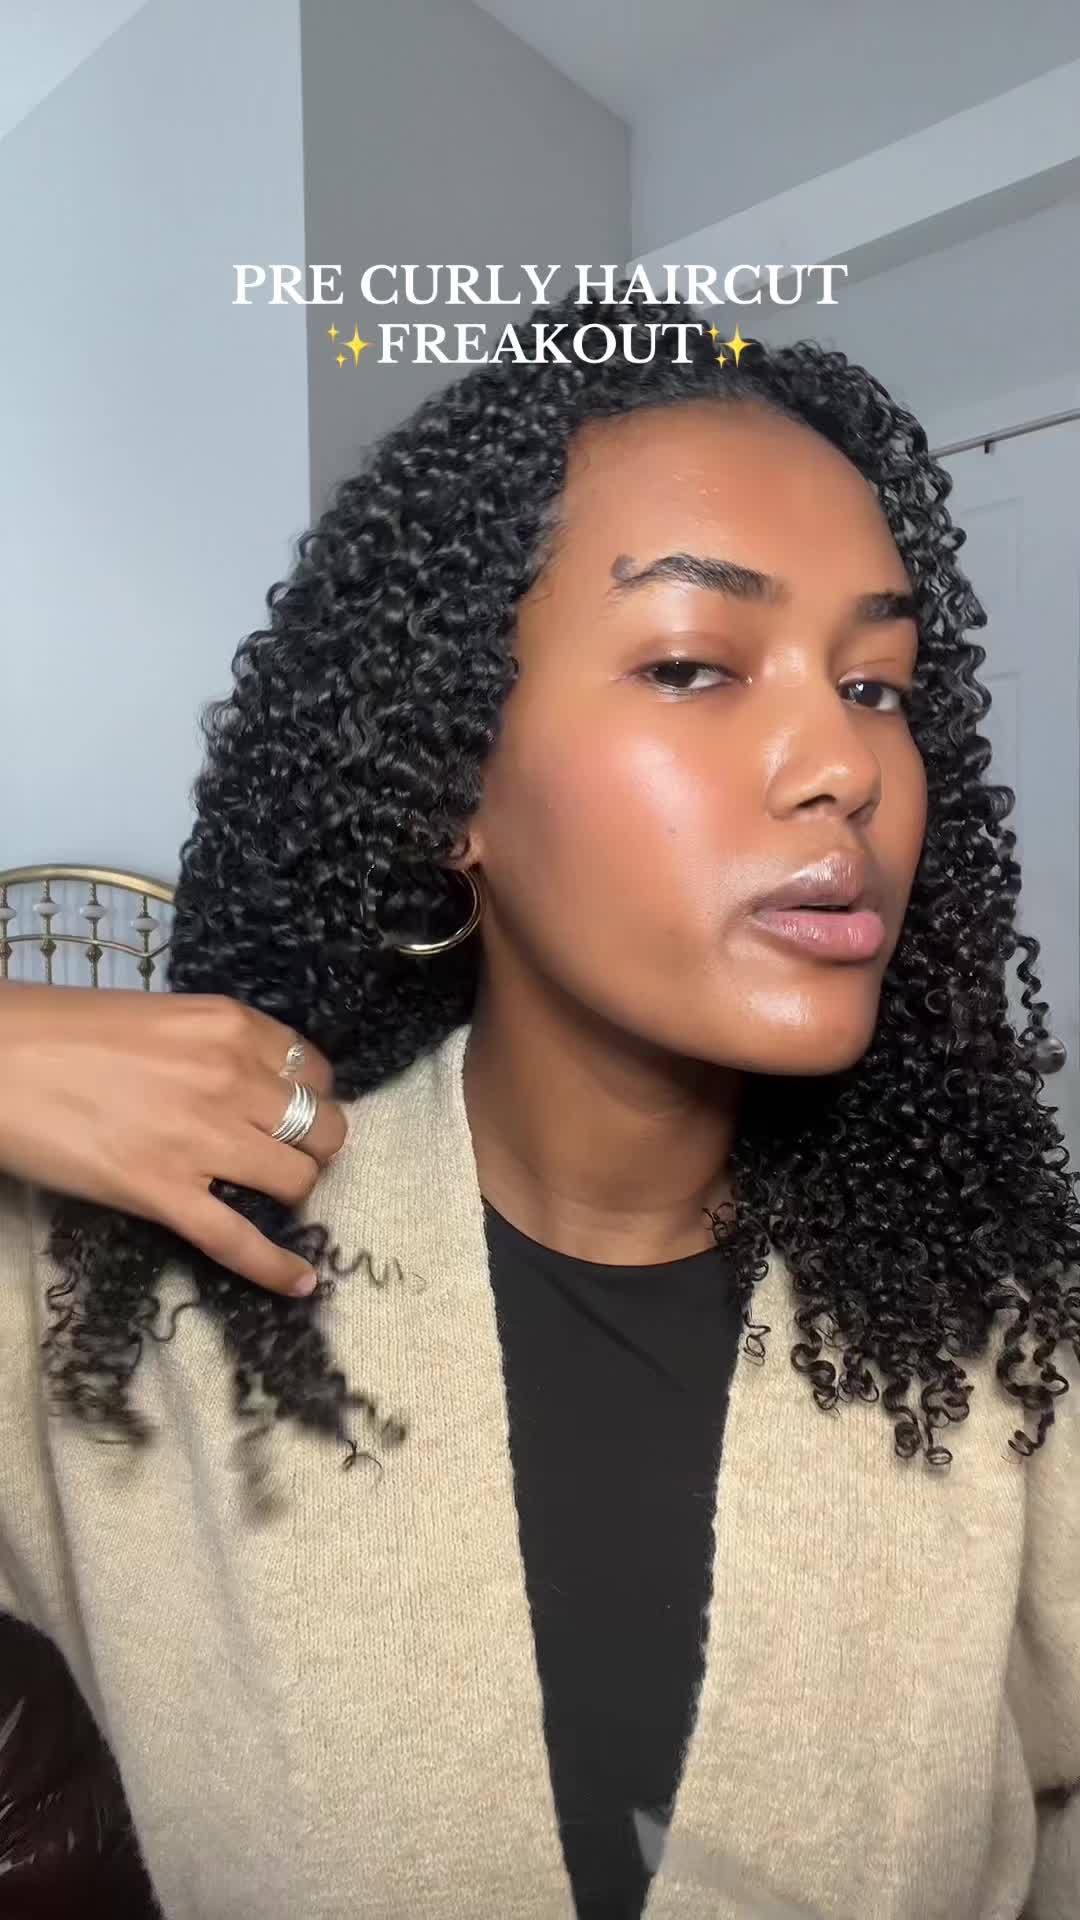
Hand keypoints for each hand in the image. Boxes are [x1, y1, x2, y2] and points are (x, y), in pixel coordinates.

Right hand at [0, 983, 345, 1295]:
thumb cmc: (60, 1032)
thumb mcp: (160, 1017)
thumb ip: (212, 1047)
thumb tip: (246, 1084)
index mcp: (229, 1025)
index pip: (314, 1070)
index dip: (314, 1097)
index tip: (296, 1112)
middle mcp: (231, 1077)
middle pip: (320, 1127)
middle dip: (314, 1147)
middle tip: (284, 1155)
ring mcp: (201, 1138)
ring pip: (295, 1180)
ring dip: (293, 1193)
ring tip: (271, 1197)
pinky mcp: (163, 1193)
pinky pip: (239, 1241)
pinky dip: (277, 1267)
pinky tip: (301, 1284)